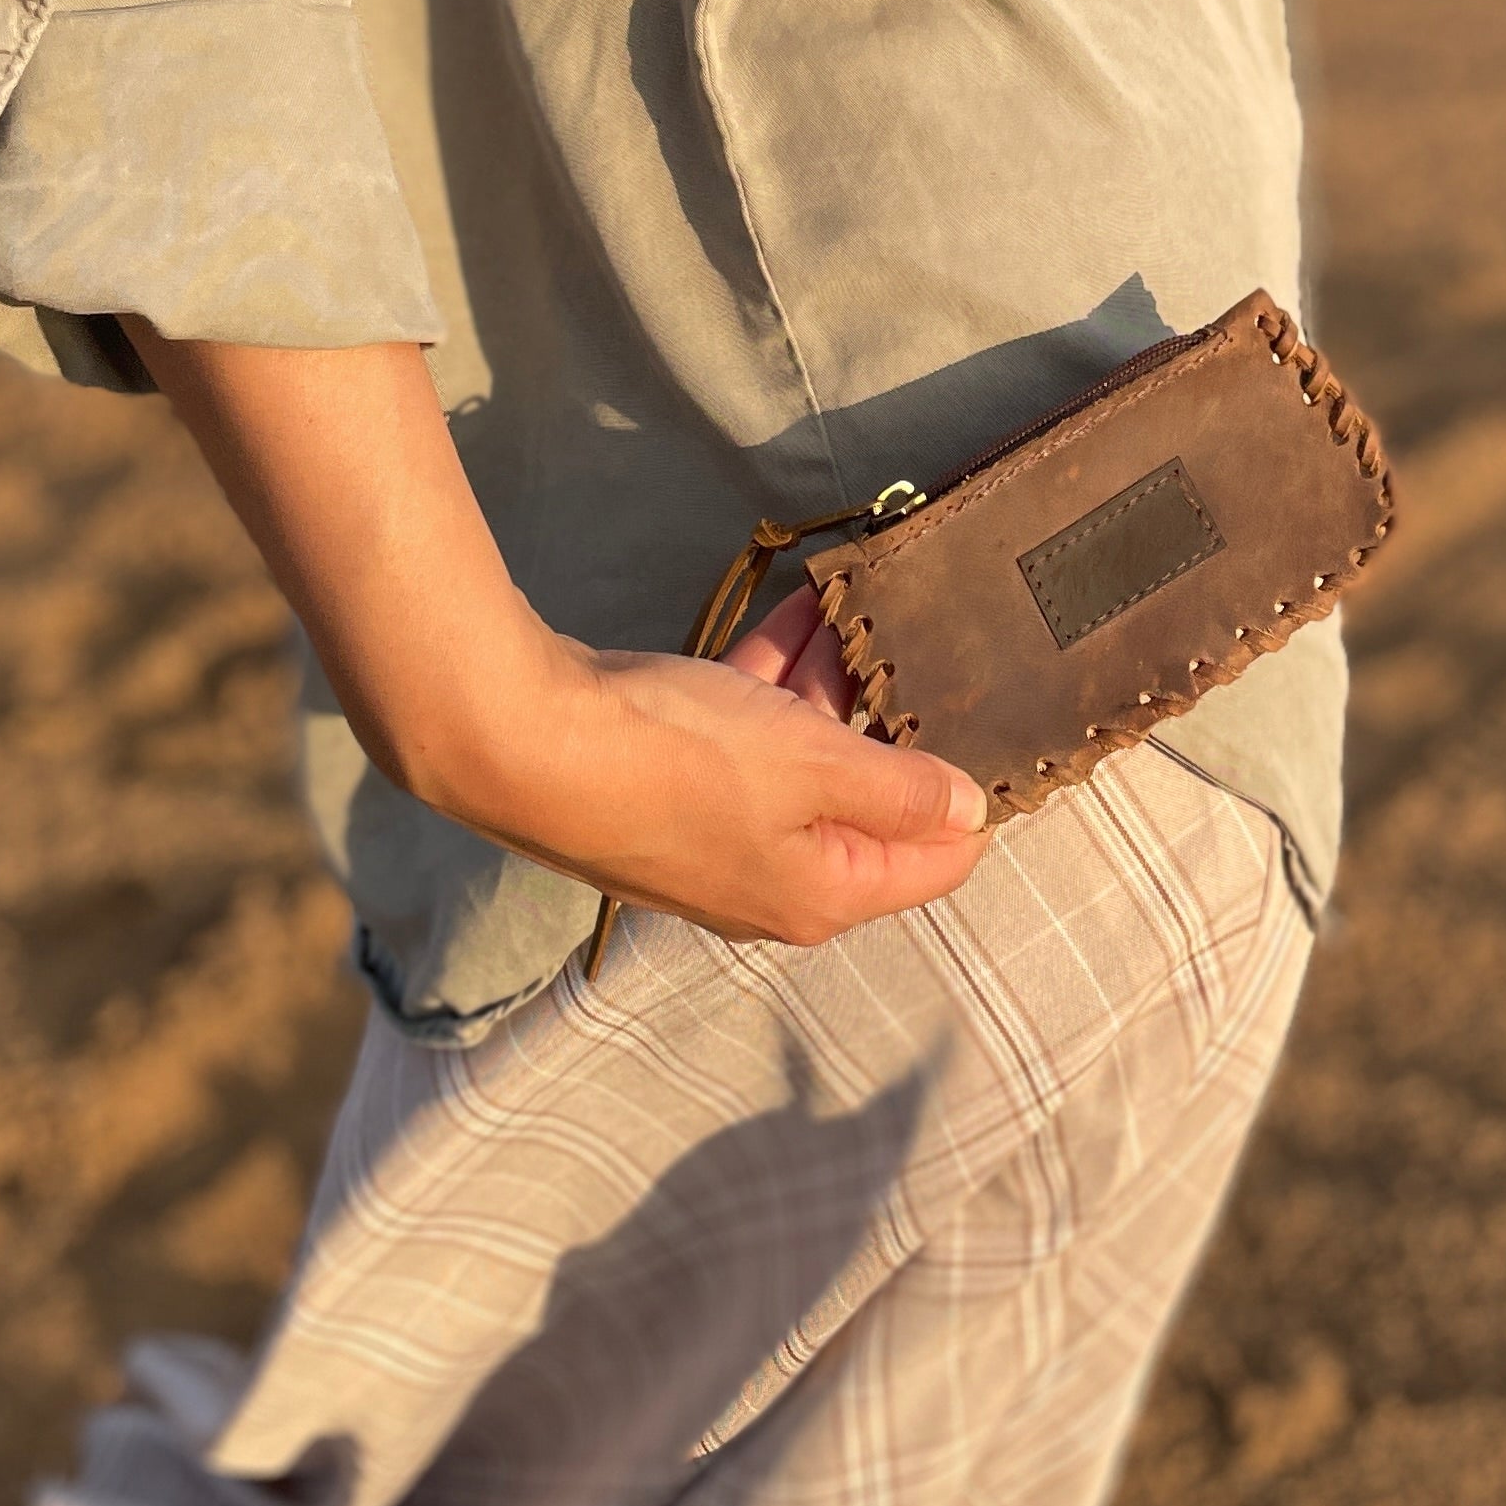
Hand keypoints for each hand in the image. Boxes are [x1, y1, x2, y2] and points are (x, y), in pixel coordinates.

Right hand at [116, 325, 985, 949]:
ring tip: (864, 609)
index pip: (938, 861)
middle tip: (926, 640)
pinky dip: (772, 684)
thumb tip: (971, 811)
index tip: (988, 711)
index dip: (968, 788)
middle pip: (869, 803)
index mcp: (823, 896)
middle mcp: (773, 884)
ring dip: (832, 688)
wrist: (518, 742)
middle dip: (894, 721)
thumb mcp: (814, 763)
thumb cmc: (677, 759)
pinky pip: (746, 737)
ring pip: (804, 761)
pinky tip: (798, 612)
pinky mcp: (668, 790)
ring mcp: (715, 838)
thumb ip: (899, 787)